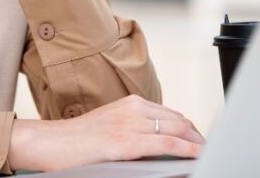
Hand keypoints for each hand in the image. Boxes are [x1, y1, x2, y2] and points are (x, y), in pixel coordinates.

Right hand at [7, 94, 204, 171]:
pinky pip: (167, 143)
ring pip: (178, 130)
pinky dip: (187, 150)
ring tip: (207, 153)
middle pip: (179, 120)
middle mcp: (134, 108)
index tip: (200, 140)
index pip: (171, 114)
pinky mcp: (127, 141)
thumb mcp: (110, 126)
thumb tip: (156, 142)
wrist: (51, 143)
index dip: (190, 129)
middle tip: (209, 149)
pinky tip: (196, 156)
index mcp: (130, 103)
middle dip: (198, 136)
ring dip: (197, 143)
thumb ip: (133, 128)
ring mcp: (131, 123)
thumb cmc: (75, 139)